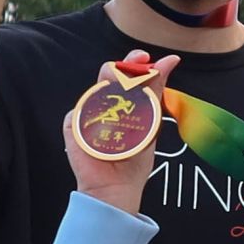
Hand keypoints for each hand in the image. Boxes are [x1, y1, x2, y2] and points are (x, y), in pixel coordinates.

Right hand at [64, 53, 180, 208]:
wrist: (117, 187)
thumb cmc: (134, 159)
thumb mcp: (151, 122)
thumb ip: (157, 90)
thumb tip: (171, 60)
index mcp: (122, 102)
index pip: (126, 74)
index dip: (132, 61)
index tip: (143, 57)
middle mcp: (104, 104)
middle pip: (109, 75)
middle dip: (123, 65)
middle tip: (137, 62)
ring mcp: (87, 114)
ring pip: (95, 90)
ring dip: (110, 86)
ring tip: (125, 90)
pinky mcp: (72, 126)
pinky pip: (77, 112)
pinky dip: (89, 112)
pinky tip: (102, 121)